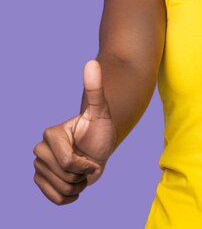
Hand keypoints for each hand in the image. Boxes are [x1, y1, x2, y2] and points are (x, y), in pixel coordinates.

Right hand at [33, 60, 116, 204]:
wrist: (98, 146)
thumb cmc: (100, 128)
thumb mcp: (101, 109)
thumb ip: (95, 88)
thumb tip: (92, 63)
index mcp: (51, 134)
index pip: (68, 162)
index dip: (86, 163)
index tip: (93, 155)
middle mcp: (39, 149)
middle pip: (63, 176)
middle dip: (82, 174)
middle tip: (87, 161)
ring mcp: (38, 166)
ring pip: (60, 189)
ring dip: (77, 185)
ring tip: (83, 171)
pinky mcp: (40, 180)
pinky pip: (54, 198)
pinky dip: (69, 196)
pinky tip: (77, 184)